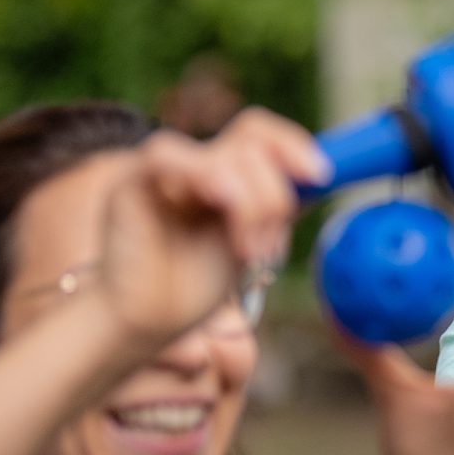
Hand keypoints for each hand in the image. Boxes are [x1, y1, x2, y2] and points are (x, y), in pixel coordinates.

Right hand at [97, 111, 324, 353]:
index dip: (294, 146)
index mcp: (226, 173)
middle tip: (268, 247)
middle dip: (275, 195)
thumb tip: (320, 176)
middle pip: (253, 141)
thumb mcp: (252, 242)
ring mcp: (166, 169)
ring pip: (225, 155)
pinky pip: (167, 155)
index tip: (320, 176)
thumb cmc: (194, 288)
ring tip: (247, 252)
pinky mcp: (133, 180)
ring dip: (252, 204)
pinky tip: (221, 207)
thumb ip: (277, 207)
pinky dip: (206, 177)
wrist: (146, 320)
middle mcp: (198, 164)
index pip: (261, 134)